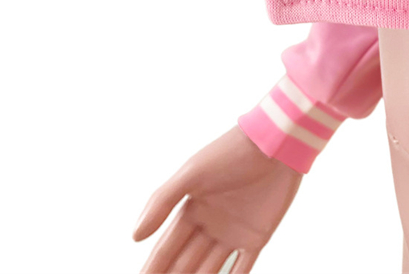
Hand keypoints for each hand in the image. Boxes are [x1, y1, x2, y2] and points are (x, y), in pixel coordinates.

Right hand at [132, 124, 303, 272]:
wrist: (273, 146)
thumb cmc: (229, 152)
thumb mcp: (191, 174)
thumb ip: (162, 202)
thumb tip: (135, 235)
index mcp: (192, 208)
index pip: (168, 245)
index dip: (154, 265)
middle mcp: (210, 223)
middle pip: (186, 261)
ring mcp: (233, 233)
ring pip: (209, 269)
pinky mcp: (256, 238)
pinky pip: (242, 268)